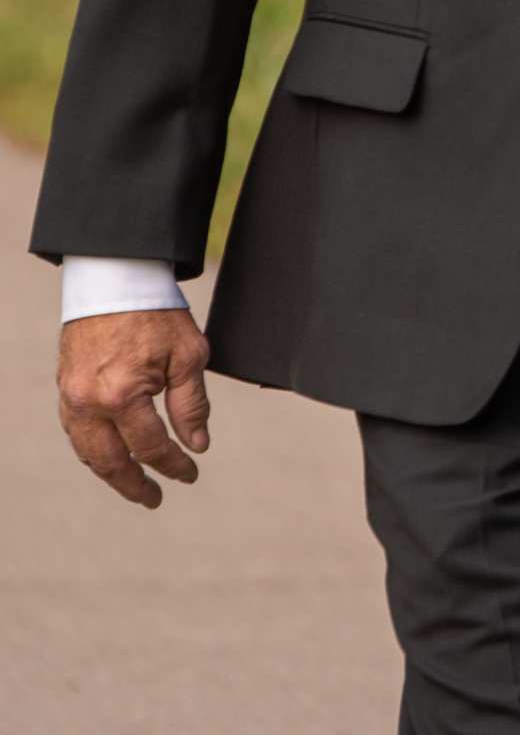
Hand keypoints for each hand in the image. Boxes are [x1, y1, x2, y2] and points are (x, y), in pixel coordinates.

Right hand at [57, 307, 211, 508]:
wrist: (115, 279)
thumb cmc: (156, 312)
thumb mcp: (188, 354)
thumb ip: (191, 404)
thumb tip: (197, 444)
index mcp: (122, 395)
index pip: (151, 446)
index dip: (173, 464)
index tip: (191, 473)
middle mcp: (89, 403)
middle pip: (110, 462)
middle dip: (135, 484)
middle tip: (156, 499)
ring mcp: (71, 398)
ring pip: (87, 452)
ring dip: (111, 473)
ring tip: (135, 485)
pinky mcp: (64, 388)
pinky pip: (76, 432)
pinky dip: (94, 450)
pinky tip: (111, 456)